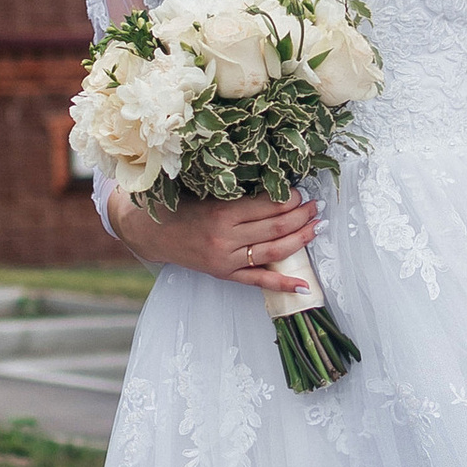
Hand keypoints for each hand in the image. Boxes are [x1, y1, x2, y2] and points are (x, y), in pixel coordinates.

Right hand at [106, 188, 319, 293]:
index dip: (289, 199)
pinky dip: (282, 282)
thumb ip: (234, 189)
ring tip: (316, 228)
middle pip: (274, 228)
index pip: (266, 206)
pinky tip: (303, 283)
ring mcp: (225, 259)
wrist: (150, 232)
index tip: (300, 192)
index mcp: (221, 212)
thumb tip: (272, 183)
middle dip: (300, 217)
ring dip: (299, 240)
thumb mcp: (204, 191)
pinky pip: (258, 280)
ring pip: (272, 252)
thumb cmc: (177, 205)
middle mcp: (225, 238)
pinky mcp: (224, 274)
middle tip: (316, 207)